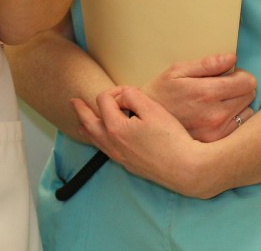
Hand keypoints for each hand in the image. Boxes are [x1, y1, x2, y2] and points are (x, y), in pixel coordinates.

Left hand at [71, 86, 220, 198]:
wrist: (187, 169)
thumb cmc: (172, 139)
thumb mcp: (152, 108)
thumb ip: (132, 96)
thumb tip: (122, 97)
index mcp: (115, 128)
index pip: (104, 101)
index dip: (114, 91)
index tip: (126, 92)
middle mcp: (112, 144)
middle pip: (89, 123)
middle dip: (81, 110)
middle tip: (73, 102)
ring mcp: (120, 157)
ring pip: (96, 140)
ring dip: (87, 127)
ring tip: (80, 123)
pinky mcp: (130, 165)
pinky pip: (106, 151)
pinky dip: (98, 142)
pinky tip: (102, 141)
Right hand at [142, 52, 256, 141]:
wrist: (144, 123)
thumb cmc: (161, 92)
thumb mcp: (177, 71)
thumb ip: (207, 64)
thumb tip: (232, 58)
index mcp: (207, 92)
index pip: (248, 82)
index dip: (241, 75)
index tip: (229, 75)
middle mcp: (216, 114)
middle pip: (250, 95)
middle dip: (240, 88)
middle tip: (222, 88)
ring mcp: (218, 131)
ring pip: (247, 112)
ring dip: (238, 105)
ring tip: (218, 103)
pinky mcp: (217, 142)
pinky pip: (239, 128)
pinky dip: (233, 120)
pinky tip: (216, 117)